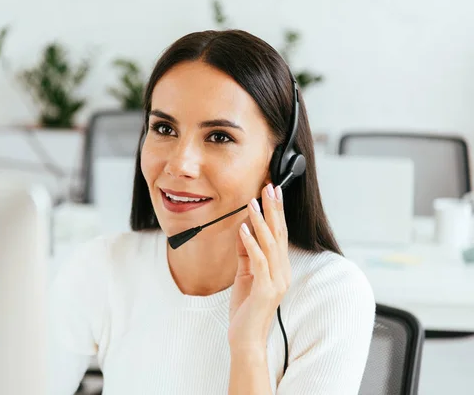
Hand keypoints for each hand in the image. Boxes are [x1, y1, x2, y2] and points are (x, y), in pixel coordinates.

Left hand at [228, 183, 291, 352]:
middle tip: (270, 187)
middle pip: (280, 234)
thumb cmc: (246, 309)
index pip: (280, 234)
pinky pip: (259, 261)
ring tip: (252, 202)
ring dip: (260, 221)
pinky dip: (251, 242)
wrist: (246, 339)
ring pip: (270, 244)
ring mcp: (276, 281)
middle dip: (274, 209)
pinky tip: (243, 228)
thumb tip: (243, 229)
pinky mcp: (265, 290)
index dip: (276, 212)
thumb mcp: (245, 275)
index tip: (271, 192)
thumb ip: (246, 254)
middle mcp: (282, 272)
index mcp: (279, 268)